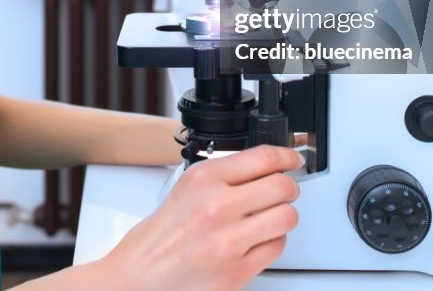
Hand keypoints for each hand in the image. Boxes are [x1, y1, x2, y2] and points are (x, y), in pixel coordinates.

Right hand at [101, 145, 303, 290]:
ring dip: (283, 216)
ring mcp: (228, 241)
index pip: (263, 158)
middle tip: (285, 191)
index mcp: (203, 179)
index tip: (293, 160)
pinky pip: (275, 248)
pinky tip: (256, 240)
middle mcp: (217, 207)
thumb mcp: (185, 188)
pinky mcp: (237, 272)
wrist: (139, 276)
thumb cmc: (159, 236)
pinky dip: (272, 243)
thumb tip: (262, 168)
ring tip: (270, 217)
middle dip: (289, 188)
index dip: (287, 156)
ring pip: (286, 218)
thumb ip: (223, 176)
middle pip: (282, 186)